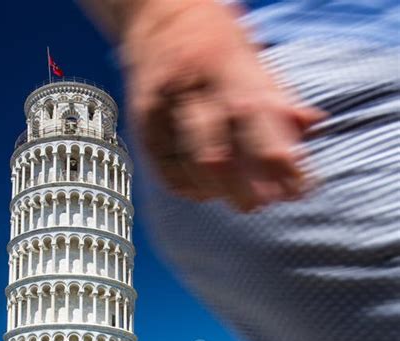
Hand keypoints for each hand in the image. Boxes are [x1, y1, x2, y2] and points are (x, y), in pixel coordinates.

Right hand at [121, 0, 324, 210]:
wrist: (155, 11)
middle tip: (259, 206)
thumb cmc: (214, 40)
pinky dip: (184, 185)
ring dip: (214, 190)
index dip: (278, 160)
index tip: (298, 189)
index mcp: (228, 65)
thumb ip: (278, 94)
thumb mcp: (251, 55)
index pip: (257, 120)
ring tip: (232, 199)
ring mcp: (164, 104)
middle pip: (217, 152)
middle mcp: (193, 85)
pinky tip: (201, 191)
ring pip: (188, 164)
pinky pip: (162, 165)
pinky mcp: (142, 119)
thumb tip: (313, 125)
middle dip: (242, 188)